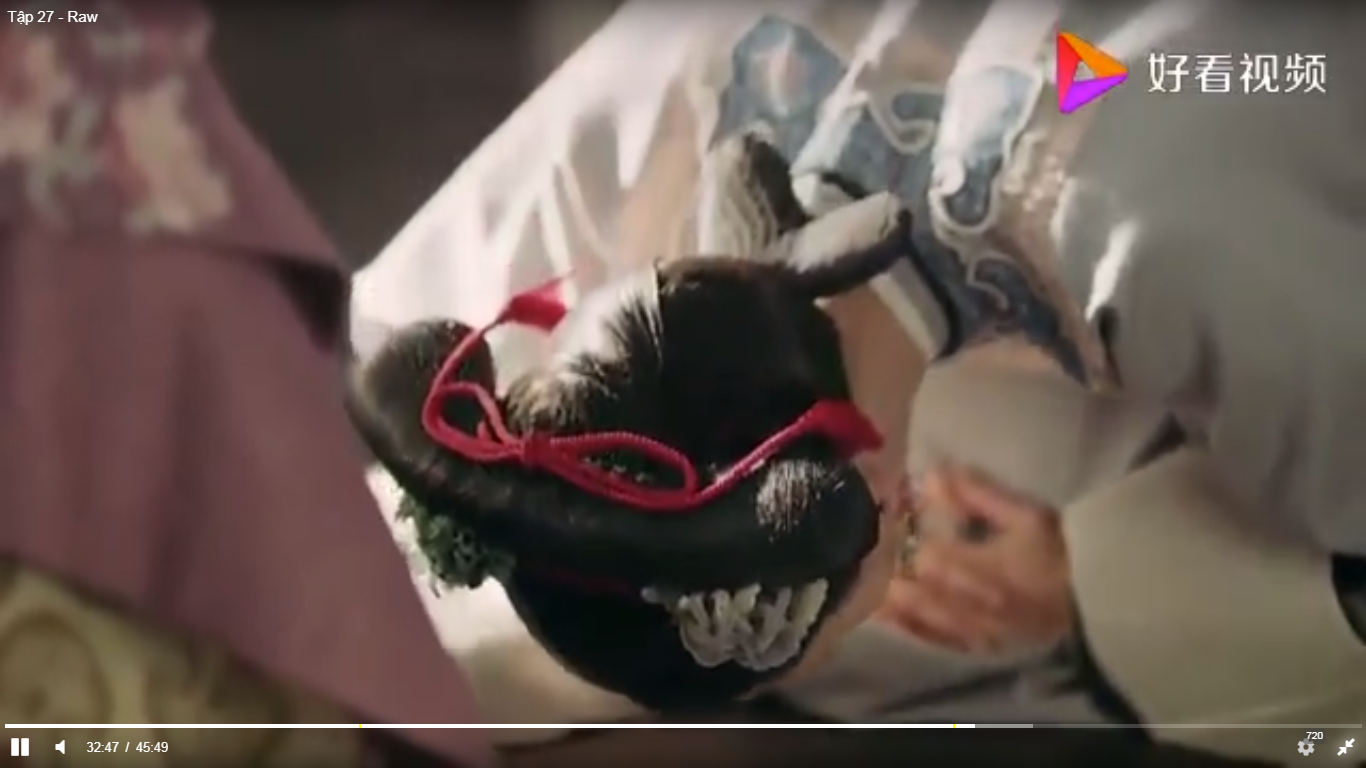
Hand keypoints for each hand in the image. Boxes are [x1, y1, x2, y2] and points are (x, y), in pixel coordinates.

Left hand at [877, 466, 1073, 653]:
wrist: (1098, 602)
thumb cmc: (1061, 552)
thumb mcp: (1026, 514)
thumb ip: (977, 495)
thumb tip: (932, 474)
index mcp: (984, 568)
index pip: (927, 555)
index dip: (902, 535)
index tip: (885, 516)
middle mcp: (973, 604)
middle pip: (916, 589)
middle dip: (889, 568)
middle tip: (867, 548)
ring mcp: (974, 630)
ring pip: (919, 617)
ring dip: (890, 599)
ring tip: (866, 580)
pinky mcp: (978, 646)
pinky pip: (935, 642)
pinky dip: (907, 627)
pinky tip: (886, 615)